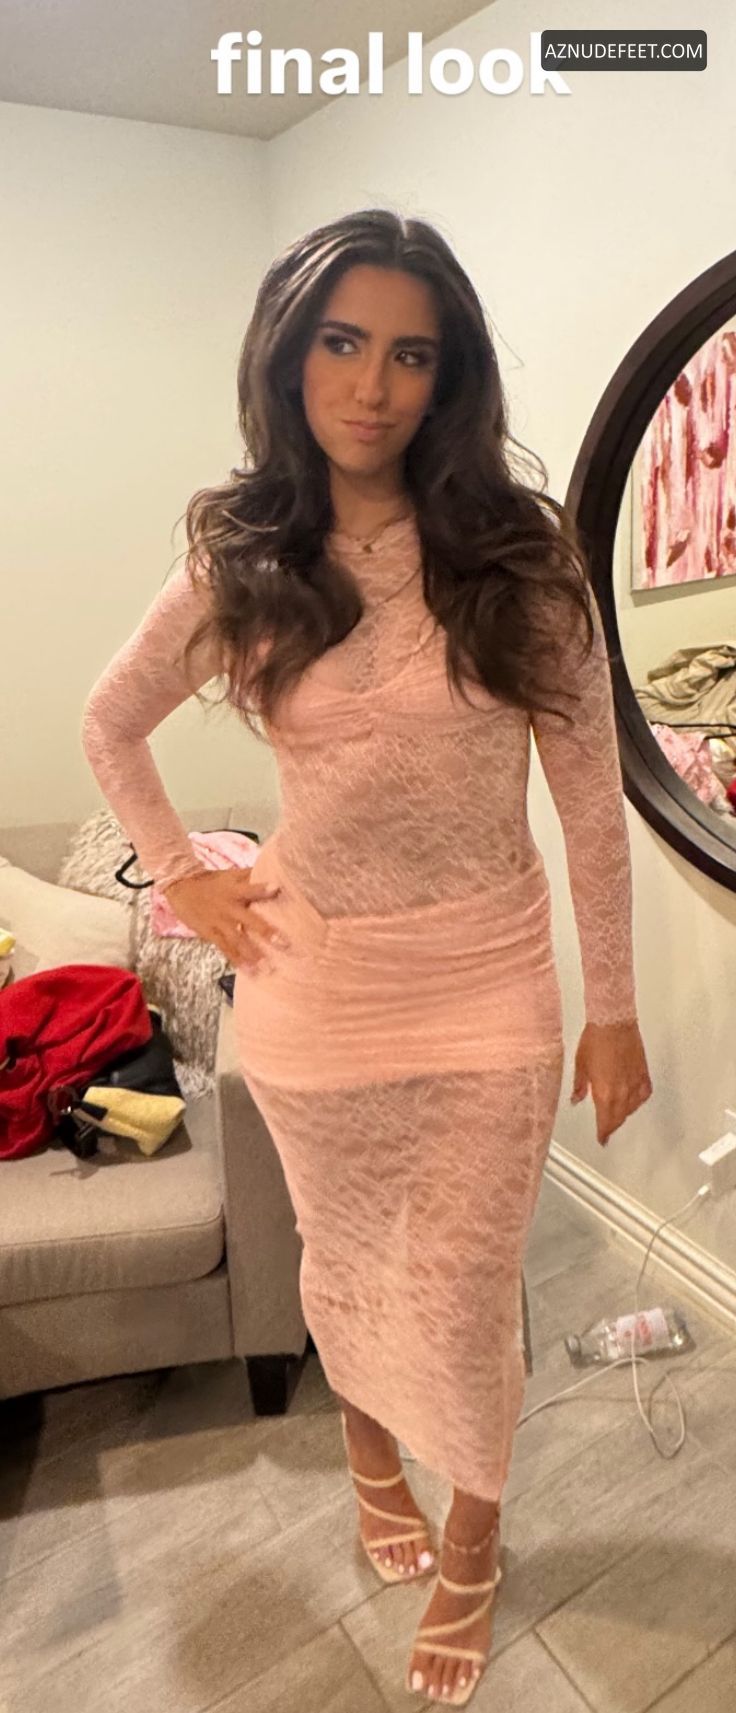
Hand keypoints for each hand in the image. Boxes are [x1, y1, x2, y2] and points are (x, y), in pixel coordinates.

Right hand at [162, 868, 286, 969]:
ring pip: (238, 939)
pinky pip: (225, 948)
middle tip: (284, 944)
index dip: (262, 888)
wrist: (180, 887)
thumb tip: (274, 873)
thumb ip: (250, 875)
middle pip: (249, 919)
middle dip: (266, 931)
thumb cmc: (211, 881)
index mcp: (234, 890)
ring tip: (267, 967)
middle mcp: (228, 907)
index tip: (277, 888)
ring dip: (253, 953)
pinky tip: (249, 971)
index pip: (250, 888)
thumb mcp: (229, 875)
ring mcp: (219, 922)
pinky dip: (237, 960)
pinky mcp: (210, 933)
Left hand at [570, 1019, 651, 1145]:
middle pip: (619, 1118)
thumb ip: (580, 1086)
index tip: (602, 1139)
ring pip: (632, 1108)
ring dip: (624, 1114)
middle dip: (612, 1126)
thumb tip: (576, 1099)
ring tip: (617, 1114)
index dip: (603, 1133)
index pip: (605, 1121)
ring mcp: (635, 1083)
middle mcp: (622, 1091)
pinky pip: (643, 1094)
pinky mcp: (644, 1073)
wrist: (614, 1022)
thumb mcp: (580, 1065)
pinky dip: (638, 1100)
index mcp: (605, 1092)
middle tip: (607, 1130)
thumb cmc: (596, 1039)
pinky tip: (634, 1099)